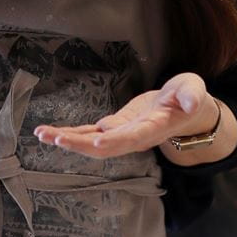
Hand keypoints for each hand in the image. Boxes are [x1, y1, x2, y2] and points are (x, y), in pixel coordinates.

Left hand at [34, 73, 219, 158]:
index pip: (133, 137)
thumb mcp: (193, 90)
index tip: (96, 141)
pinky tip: (52, 133)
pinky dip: (72, 132)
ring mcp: (123, 134)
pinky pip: (90, 133)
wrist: (185, 111)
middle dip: (79, 143)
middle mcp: (135, 136)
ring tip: (43, 134)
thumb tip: (192, 102)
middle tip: (54, 137)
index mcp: (154, 127)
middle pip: (105, 146)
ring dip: (68, 139)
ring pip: (93, 142)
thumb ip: (192, 95)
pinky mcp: (115, 127)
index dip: (115, 141)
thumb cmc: (188, 97)